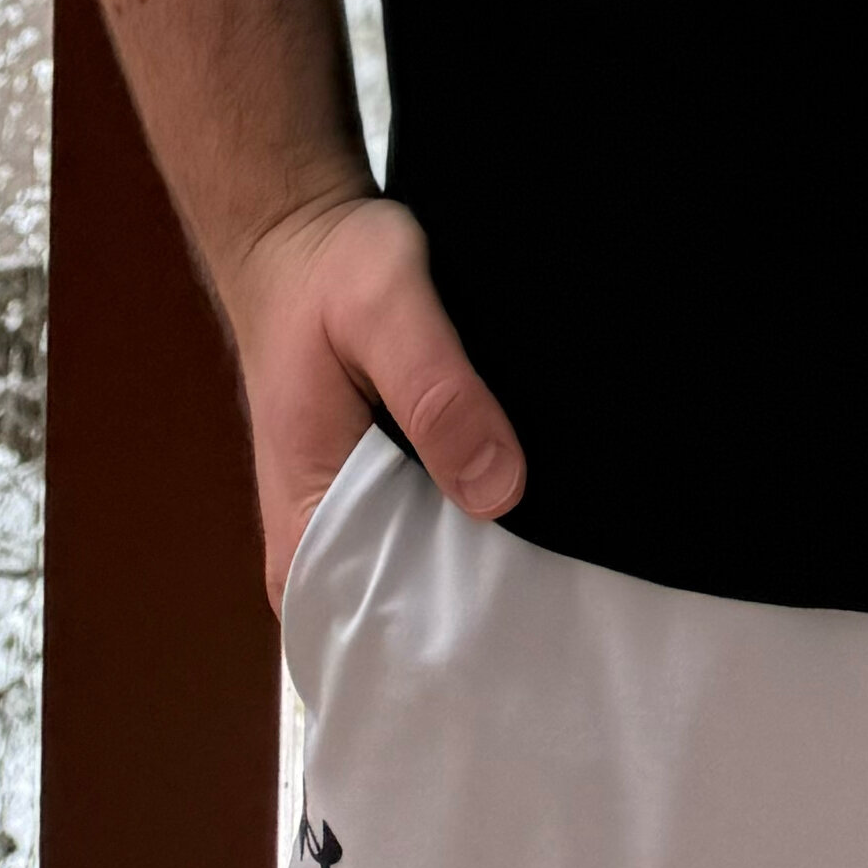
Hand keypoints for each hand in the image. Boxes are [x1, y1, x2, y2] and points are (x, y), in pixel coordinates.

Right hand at [222, 180, 523, 607]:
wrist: (300, 240)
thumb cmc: (329, 272)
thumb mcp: (386, 309)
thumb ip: (437, 393)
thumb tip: (499, 489)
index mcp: (306, 533)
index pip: (390, 627)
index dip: (466, 621)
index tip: (535, 604)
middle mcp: (320, 549)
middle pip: (420, 607)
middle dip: (489, 589)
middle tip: (568, 565)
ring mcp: (350, 524)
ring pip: (436, 569)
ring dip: (491, 550)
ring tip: (561, 535)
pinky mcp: (376, 494)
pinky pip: (437, 528)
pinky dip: (479, 514)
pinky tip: (527, 495)